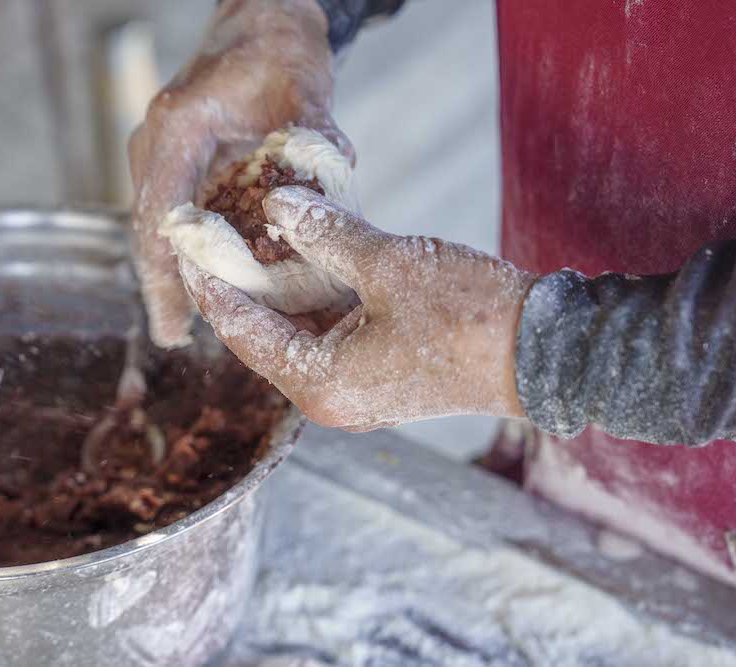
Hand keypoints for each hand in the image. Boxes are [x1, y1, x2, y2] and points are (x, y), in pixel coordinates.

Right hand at [129, 0, 350, 347]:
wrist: (261, 19)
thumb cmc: (279, 49)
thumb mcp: (304, 89)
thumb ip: (317, 136)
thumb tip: (337, 182)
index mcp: (179, 128)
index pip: (161, 213)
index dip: (166, 273)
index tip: (175, 320)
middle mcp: (158, 142)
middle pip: (149, 227)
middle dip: (163, 283)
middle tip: (176, 335)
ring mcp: (161, 150)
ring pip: (156, 223)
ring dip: (172, 269)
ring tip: (185, 322)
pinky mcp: (176, 158)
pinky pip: (172, 210)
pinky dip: (187, 246)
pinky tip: (206, 278)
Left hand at [179, 186, 536, 430]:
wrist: (547, 351)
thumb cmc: (471, 315)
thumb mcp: (388, 263)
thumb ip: (325, 234)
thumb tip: (278, 205)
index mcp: (320, 383)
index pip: (245, 333)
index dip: (214, 287)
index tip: (189, 251)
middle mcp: (330, 398)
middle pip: (267, 338)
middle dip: (245, 287)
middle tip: (218, 240)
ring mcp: (358, 391)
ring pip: (300, 335)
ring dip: (283, 291)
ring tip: (258, 241)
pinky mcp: (381, 376)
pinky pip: (332, 337)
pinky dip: (318, 302)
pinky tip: (310, 260)